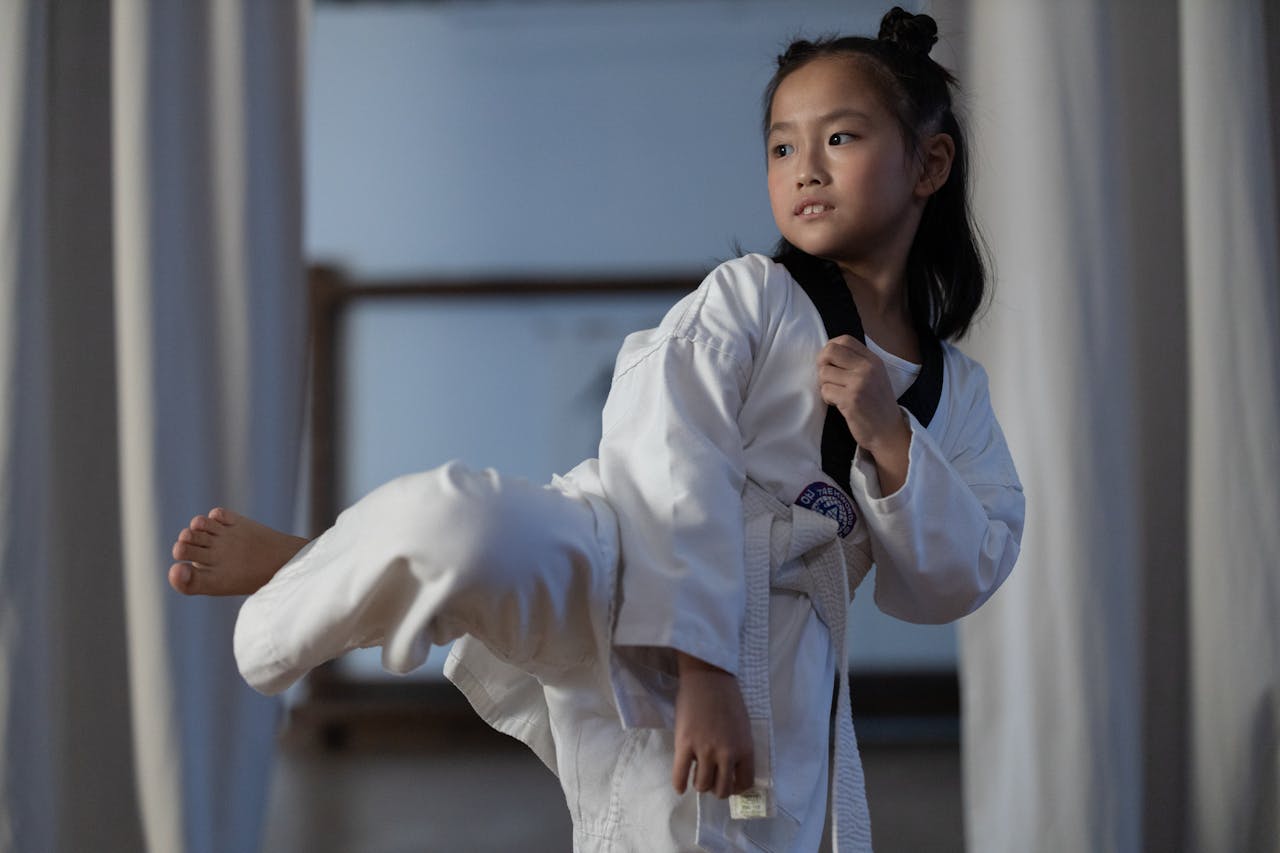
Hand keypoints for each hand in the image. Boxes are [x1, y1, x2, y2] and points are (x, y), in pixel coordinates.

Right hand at [671, 653, 754, 798]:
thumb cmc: (727, 698)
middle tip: (710, 780)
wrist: (708, 677)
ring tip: (695, 776)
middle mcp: (727, 754)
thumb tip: (729, 766)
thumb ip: (738, 747)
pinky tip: (679, 787)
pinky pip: (680, 774)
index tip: (728, 784)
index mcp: (745, 748)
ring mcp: (705, 750)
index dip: (736, 788)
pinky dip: (679, 784)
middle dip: (715, 789)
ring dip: (699, 784)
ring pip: (702, 785)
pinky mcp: (685, 744)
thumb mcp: (742, 727)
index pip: (745, 783)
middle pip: (722, 789)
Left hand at [816, 335, 909, 456]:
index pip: (845, 340)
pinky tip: (838, 404)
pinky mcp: (851, 400)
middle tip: (827, 377)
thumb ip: (857, 363)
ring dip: (825, 385)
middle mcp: (867, 368)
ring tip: (836, 394)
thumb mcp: (875, 377)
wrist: (888, 432)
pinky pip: (825, 391)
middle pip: (830, 351)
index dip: (830, 348)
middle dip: (822, 363)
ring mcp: (859, 383)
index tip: (830, 362)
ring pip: (824, 373)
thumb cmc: (877, 405)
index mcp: (873, 360)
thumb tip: (828, 352)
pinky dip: (827, 398)